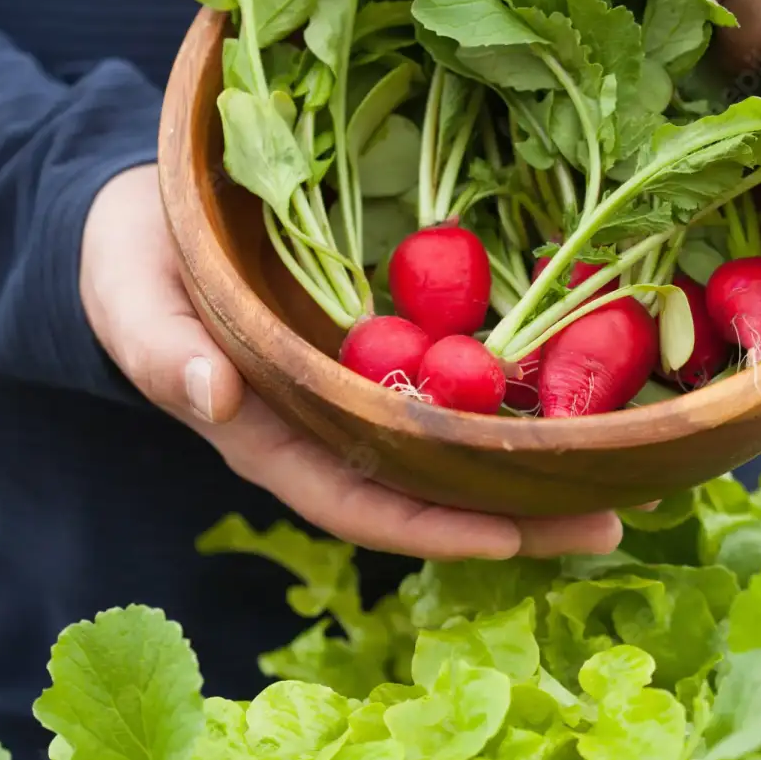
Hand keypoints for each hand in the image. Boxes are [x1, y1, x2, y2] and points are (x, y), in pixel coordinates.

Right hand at [80, 165, 621, 560]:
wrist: (150, 221)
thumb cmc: (132, 265)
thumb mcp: (130, 297)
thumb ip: (162, 347)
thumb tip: (214, 397)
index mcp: (271, 438)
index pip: (357, 502)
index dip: (430, 526)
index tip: (506, 538)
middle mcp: (330, 433)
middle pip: (431, 493)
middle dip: (516, 518)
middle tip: (609, 525)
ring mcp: (365, 396)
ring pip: (458, 449)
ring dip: (537, 469)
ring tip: (631, 477)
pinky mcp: (391, 351)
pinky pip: (459, 387)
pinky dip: (519, 403)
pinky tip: (590, 401)